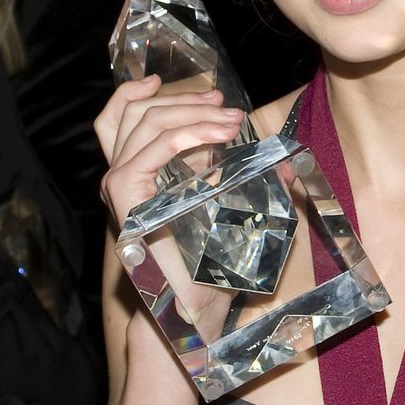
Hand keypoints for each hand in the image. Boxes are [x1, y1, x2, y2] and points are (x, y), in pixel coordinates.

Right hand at [96, 77, 246, 333]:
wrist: (191, 312)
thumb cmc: (209, 271)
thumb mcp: (235, 215)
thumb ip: (249, 185)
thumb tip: (285, 162)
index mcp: (137, 178)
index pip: (122, 119)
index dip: (152, 94)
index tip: (200, 91)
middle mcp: (121, 178)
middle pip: (134, 113)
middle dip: (183, 99)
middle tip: (225, 105)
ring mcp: (120, 187)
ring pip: (141, 123)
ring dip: (190, 112)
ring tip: (231, 121)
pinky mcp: (126, 198)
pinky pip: (150, 149)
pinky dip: (186, 134)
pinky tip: (219, 137)